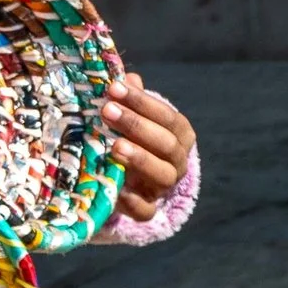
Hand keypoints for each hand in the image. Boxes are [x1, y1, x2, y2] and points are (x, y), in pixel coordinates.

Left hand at [102, 72, 194, 221]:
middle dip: (137, 126)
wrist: (130, 179)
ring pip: (163, 175)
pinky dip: (133, 201)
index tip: (115, 88)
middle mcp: (177, 162)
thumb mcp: (131, 116)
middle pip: (167, 144)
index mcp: (179, 136)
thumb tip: (127, 77)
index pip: (169, 117)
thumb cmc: (131, 136)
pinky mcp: (147, 209)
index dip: (143, 103)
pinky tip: (118, 189)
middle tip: (107, 111)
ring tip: (114, 147)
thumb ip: (129, 98)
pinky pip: (146, 210)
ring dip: (139, 159)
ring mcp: (163, 187)